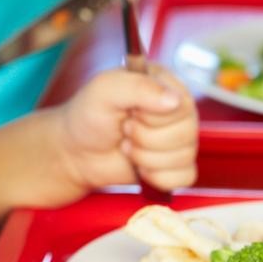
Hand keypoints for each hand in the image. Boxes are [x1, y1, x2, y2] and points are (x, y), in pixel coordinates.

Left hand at [50, 67, 197, 202]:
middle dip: (145, 138)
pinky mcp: (177, 165)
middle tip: (125, 130)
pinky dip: (156, 177)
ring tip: (127, 146)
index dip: (152, 116)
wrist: (76, 152)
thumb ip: (137, 87)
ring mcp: (181, 139)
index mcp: (165, 84)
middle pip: (186, 133)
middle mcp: (178, 110)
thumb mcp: (104, 90)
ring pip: (184, 157)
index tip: (129, 112)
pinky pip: (184, 177)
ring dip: (145, 157)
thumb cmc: (88, 116)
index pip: (182, 103)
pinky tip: (140, 166)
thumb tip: (175, 100)